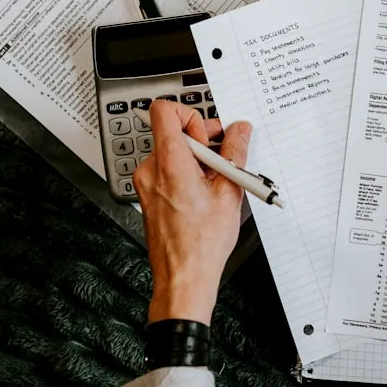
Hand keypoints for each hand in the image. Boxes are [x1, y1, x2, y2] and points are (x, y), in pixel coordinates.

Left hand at [133, 101, 252, 325]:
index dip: (191, 115)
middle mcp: (152, 168)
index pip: (164, 111)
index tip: (210, 134)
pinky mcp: (149, 195)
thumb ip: (235, 153)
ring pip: (172, 152)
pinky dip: (188, 174)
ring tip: (218, 183)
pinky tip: (206, 194)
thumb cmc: (201, 242)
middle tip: (224, 159)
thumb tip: (240, 131)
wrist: (183, 275)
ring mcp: (147, 183)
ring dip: (197, 160)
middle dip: (202, 141)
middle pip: (173, 132)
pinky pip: (168, 170)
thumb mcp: (229, 191)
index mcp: (170, 161)